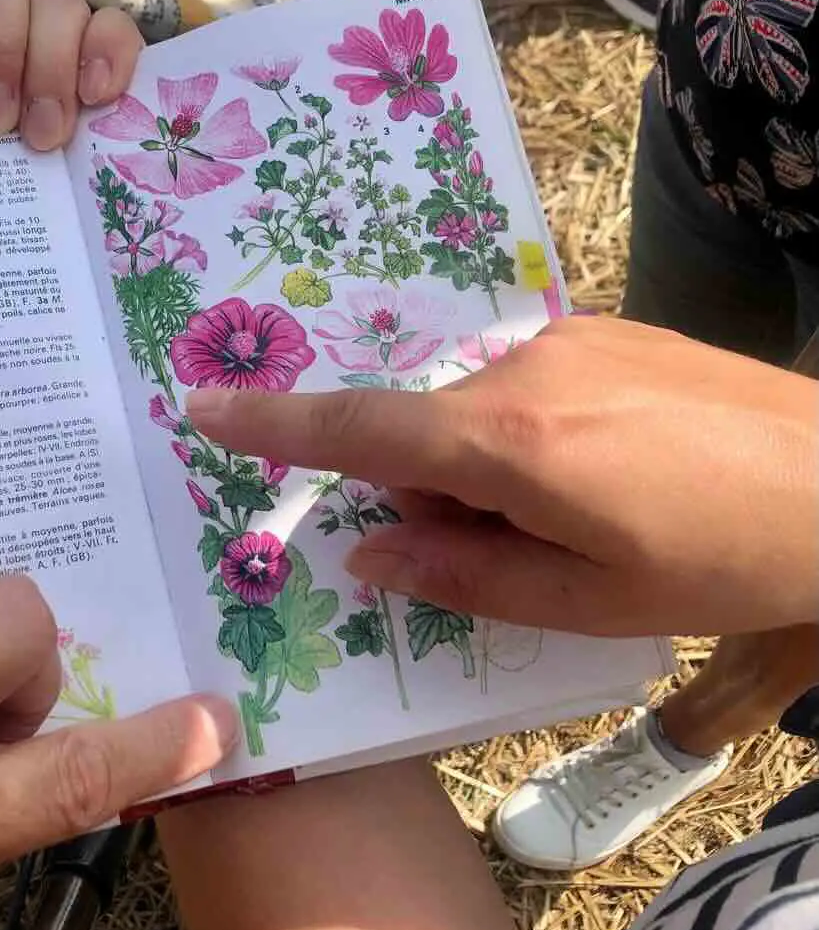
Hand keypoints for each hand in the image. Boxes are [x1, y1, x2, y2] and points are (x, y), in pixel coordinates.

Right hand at [188, 315, 818, 637]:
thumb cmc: (725, 560)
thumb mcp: (591, 602)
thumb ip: (464, 574)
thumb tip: (369, 551)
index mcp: (511, 442)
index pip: (363, 429)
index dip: (277, 424)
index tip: (203, 406)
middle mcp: (525, 367)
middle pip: (423, 431)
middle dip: (434, 495)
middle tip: (518, 555)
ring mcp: (571, 337)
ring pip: (476, 408)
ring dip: (489, 466)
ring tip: (590, 520)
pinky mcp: (610, 328)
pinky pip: (527, 381)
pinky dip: (529, 433)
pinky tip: (614, 473)